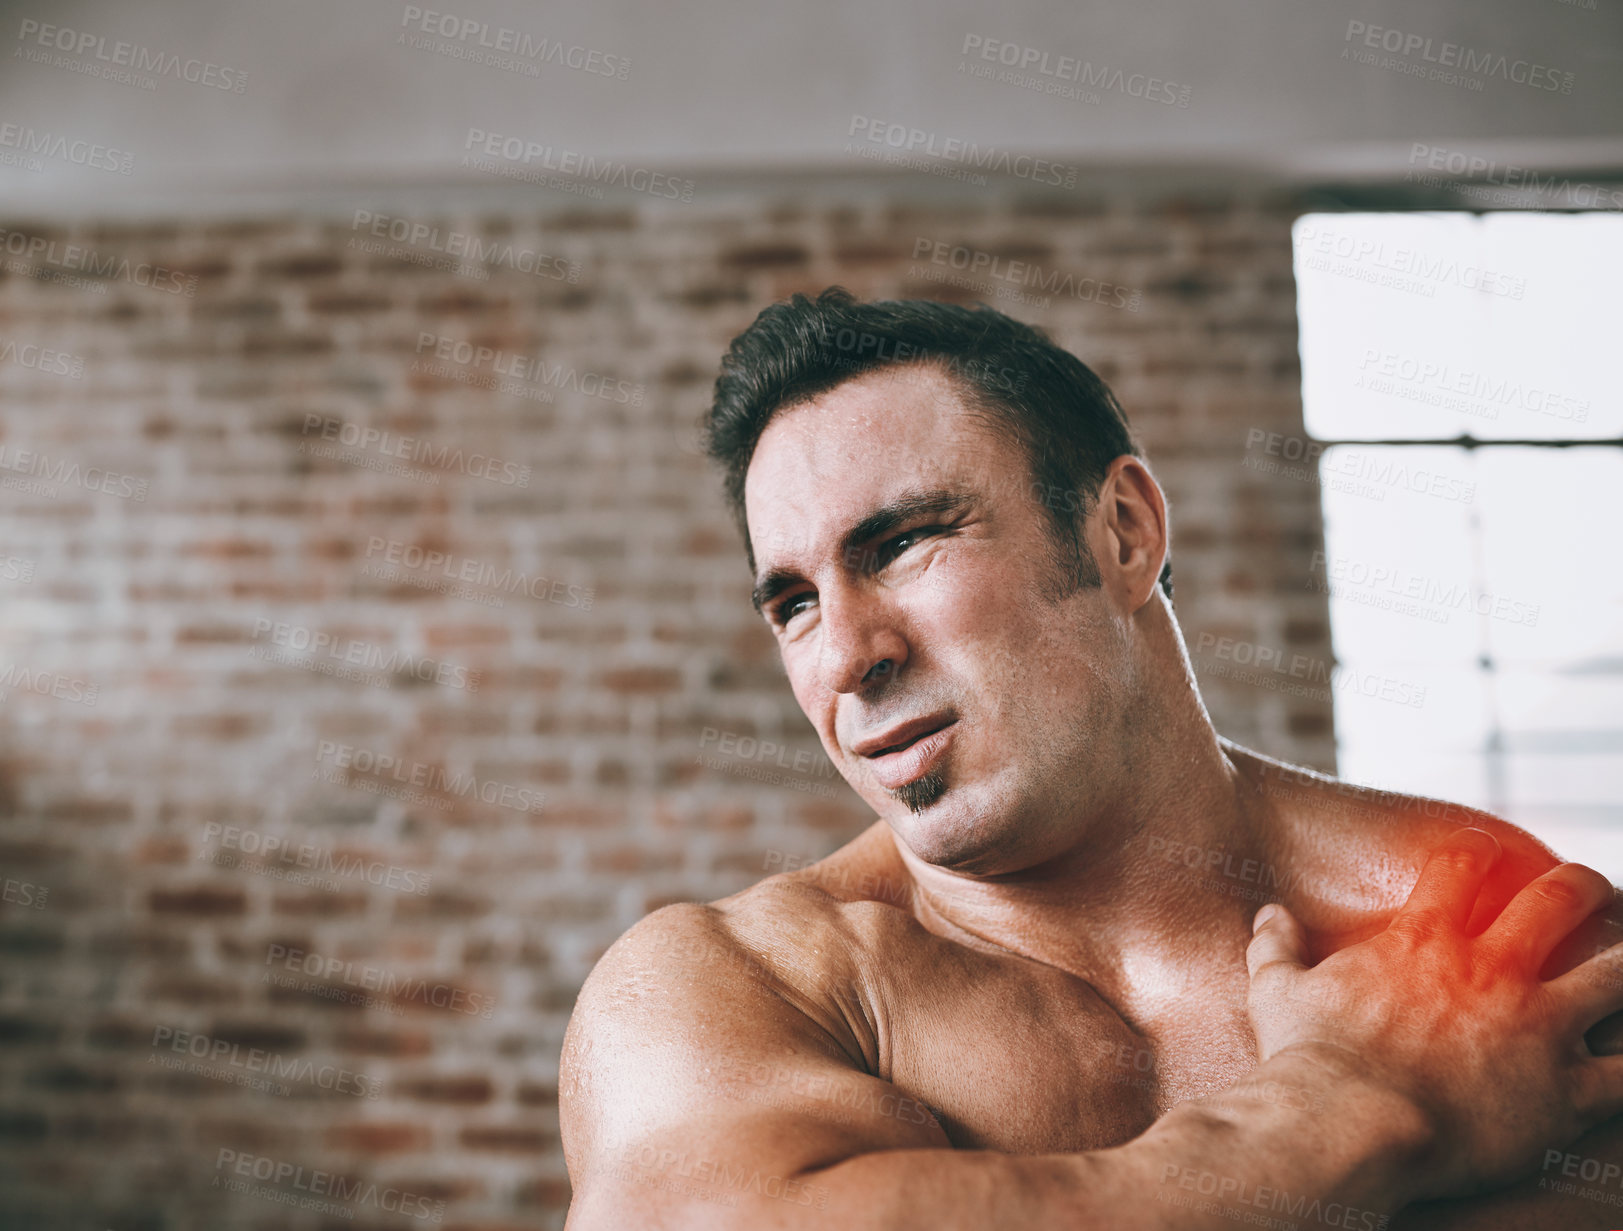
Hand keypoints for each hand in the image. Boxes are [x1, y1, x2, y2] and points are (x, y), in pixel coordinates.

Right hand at [1247, 826, 1622, 1201]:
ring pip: (1616, 976)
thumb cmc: (1308, 1058)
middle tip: (1585, 890)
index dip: (1477, 852)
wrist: (1348, 1126)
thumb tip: (1269, 913)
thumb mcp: (1275, 990)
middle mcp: (1492, 971)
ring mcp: (1536, 1029)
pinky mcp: (1564, 1093)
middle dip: (1581, 887)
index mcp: (1424, 941)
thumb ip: (1276, 946)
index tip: (1484, 854)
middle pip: (1560, 901)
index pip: (1463, 864)